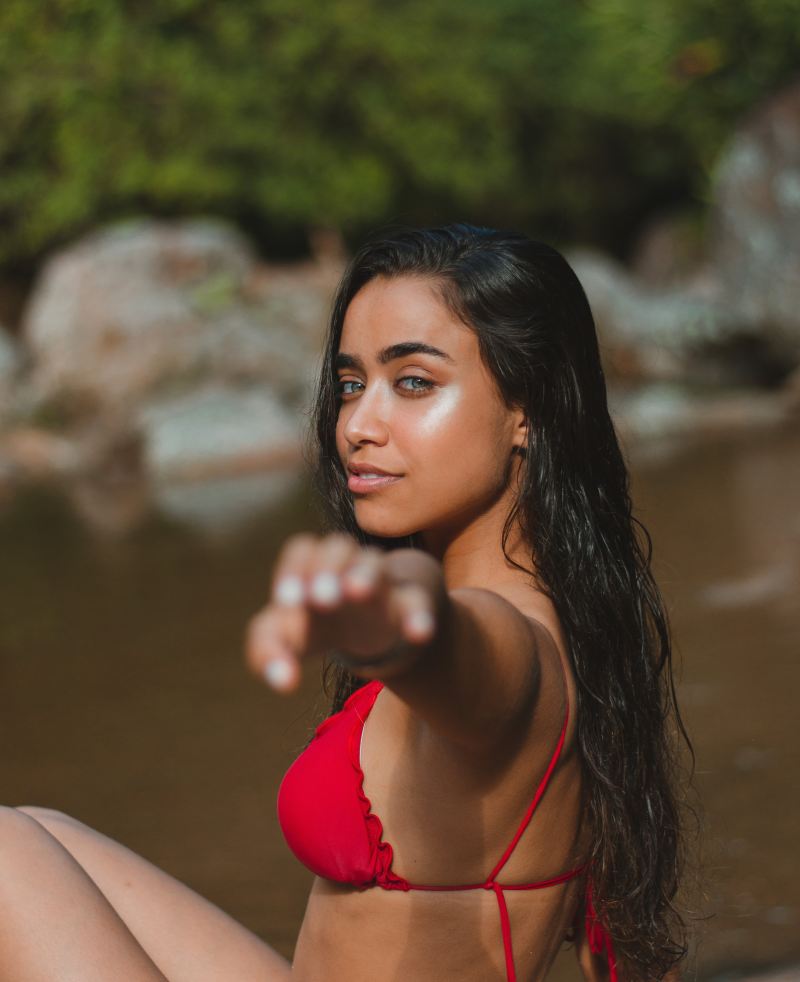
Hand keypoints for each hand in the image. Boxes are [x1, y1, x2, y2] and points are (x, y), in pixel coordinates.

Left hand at [244, 532, 440, 692]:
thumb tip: (283, 681)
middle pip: (338, 547)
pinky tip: (418, 633)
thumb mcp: (287, 638)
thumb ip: (268, 654)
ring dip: (365, 575)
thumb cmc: (318, 626)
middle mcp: (346, 567)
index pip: (301, 551)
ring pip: (375, 564)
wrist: (374, 626)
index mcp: (311, 569)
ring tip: (357, 592)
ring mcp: (380, 583)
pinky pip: (417, 602)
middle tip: (321, 598)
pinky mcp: (410, 604)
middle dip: (326, 569)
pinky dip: (418, 616)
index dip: (292, 570)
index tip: (286, 601)